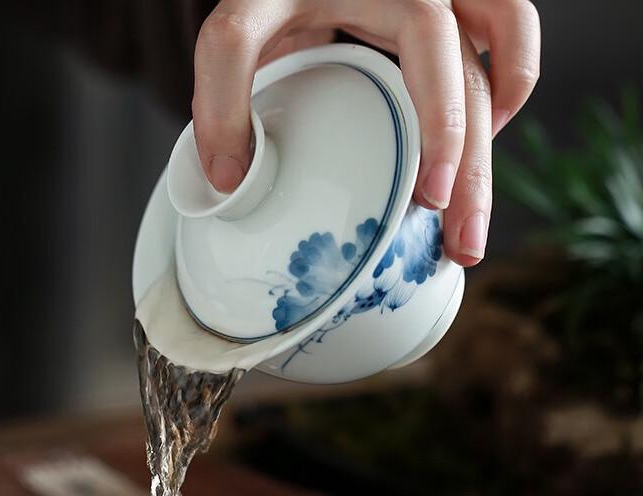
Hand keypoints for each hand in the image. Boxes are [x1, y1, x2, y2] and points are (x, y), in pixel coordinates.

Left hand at [191, 0, 540, 266]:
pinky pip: (498, 57)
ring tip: (472, 215)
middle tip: (463, 243)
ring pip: (504, 69)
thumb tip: (233, 180)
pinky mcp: (441, 33)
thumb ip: (222, 90)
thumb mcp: (237, 27)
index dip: (443, 122)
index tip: (433, 194)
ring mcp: (444, 13)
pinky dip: (498, 102)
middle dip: (476, 170)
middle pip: (479, 83)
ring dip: (493, 145)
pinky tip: (467, 157)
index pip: (435, 49)